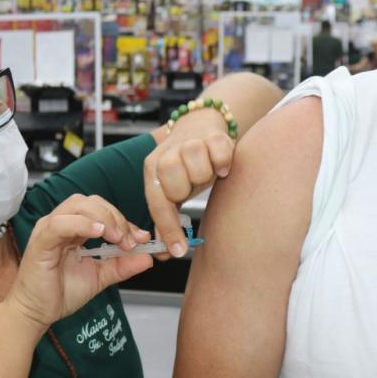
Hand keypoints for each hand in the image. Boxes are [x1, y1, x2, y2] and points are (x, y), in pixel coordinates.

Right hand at [3, 194, 152, 331]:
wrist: (36, 313)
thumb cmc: (60, 293)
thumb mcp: (100, 277)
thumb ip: (122, 265)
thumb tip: (149, 258)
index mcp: (74, 228)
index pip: (102, 211)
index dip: (125, 221)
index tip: (143, 238)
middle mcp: (61, 223)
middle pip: (92, 202)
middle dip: (117, 217)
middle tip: (131, 240)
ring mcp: (49, 229)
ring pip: (78, 206)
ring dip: (104, 218)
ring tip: (118, 238)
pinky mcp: (41, 240)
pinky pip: (61, 223)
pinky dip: (82, 224)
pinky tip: (99, 233)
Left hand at [144, 108, 234, 257]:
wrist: (199, 124)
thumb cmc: (185, 164)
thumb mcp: (171, 190)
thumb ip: (166, 219)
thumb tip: (163, 253)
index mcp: (152, 169)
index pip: (157, 204)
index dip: (168, 230)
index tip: (178, 251)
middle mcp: (166, 154)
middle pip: (176, 186)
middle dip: (187, 191)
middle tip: (193, 184)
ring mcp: (188, 141)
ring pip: (197, 167)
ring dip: (206, 175)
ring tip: (207, 171)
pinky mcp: (212, 135)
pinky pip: (220, 153)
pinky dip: (224, 163)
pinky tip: (221, 164)